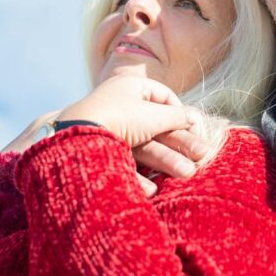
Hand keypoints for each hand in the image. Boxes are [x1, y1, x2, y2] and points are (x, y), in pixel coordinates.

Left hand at [57, 76, 208, 185]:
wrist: (74, 138)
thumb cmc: (120, 117)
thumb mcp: (154, 115)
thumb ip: (178, 117)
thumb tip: (195, 118)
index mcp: (131, 87)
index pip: (164, 95)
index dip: (181, 111)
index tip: (194, 127)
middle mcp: (120, 106)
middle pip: (158, 125)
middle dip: (180, 143)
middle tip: (202, 156)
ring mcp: (110, 129)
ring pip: (145, 146)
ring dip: (167, 160)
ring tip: (186, 174)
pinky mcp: (102, 152)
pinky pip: (127, 162)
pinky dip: (141, 175)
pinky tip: (154, 188)